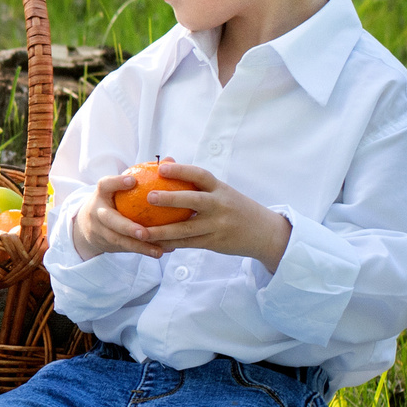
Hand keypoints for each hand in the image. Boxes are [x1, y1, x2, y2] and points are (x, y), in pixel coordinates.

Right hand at [69, 173, 169, 261]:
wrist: (88, 225)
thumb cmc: (114, 200)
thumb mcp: (120, 188)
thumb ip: (144, 175)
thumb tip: (171, 160)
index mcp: (102, 194)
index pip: (105, 185)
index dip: (117, 182)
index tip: (132, 181)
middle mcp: (98, 212)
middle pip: (110, 219)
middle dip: (126, 226)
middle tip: (144, 232)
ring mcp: (101, 230)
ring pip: (119, 239)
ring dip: (139, 245)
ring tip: (159, 248)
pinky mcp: (107, 243)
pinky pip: (127, 248)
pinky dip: (144, 250)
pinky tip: (162, 251)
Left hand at [124, 162, 291, 272]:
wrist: (266, 233)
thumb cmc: (235, 208)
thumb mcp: (222, 192)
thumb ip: (196, 181)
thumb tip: (167, 162)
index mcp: (221, 189)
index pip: (201, 175)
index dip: (181, 170)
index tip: (161, 168)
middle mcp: (220, 205)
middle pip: (193, 200)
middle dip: (170, 199)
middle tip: (149, 197)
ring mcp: (218, 225)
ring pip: (187, 228)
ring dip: (162, 231)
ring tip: (141, 231)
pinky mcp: (215, 242)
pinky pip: (189, 243)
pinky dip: (171, 243)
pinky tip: (153, 244)